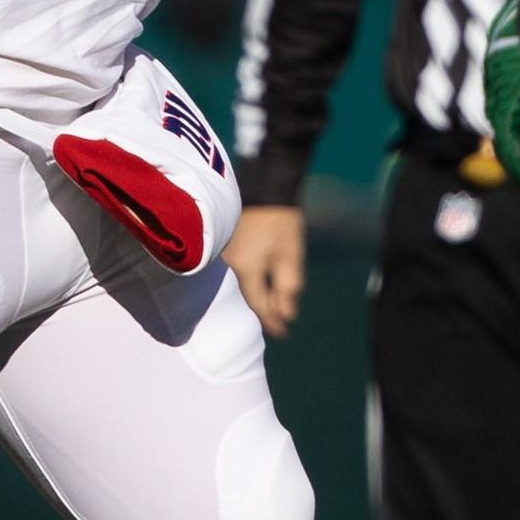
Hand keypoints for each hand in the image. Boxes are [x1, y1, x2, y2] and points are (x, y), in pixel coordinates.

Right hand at [228, 204, 305, 336]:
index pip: (258, 304)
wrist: (266, 185)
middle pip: (249, 293)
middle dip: (264, 309)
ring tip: (273, 304)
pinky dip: (254, 278)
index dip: (271, 321)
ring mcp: (229, 252)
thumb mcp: (290, 257)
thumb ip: (287, 288)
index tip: (283, 334)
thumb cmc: (281, 223)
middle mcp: (232, 264)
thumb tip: (286, 315)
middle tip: (278, 324)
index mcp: (246, 270)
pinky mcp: (230, 241)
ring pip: (245, 280)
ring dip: (259, 293)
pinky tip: (263, 280)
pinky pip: (242, 268)